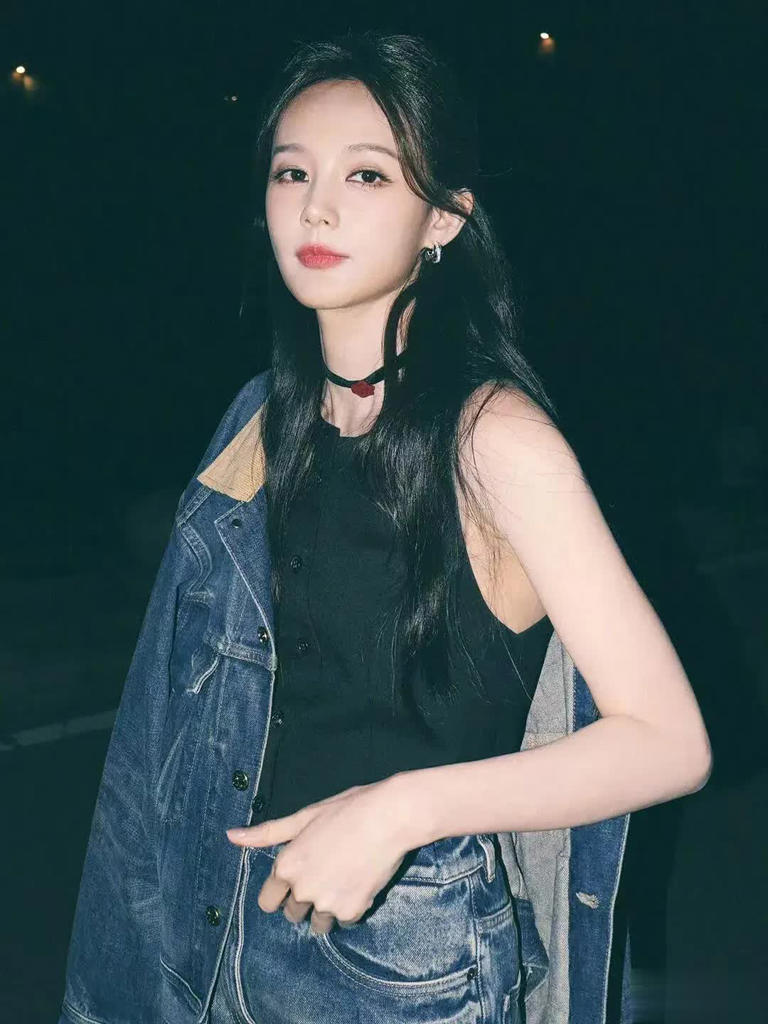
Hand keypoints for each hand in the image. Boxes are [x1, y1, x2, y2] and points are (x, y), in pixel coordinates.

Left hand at [225, 778, 411, 934]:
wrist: (390, 816)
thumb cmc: (346, 810)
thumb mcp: (303, 817)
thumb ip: (267, 833)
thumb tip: (230, 836)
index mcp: (287, 865)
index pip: (267, 901)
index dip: (281, 891)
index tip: (296, 881)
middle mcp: (302, 889)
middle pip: (292, 914)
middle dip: (304, 900)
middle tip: (324, 874)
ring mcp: (327, 903)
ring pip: (318, 923)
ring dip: (326, 909)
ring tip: (342, 880)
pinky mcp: (352, 910)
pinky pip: (344, 920)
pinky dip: (350, 906)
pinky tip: (359, 882)